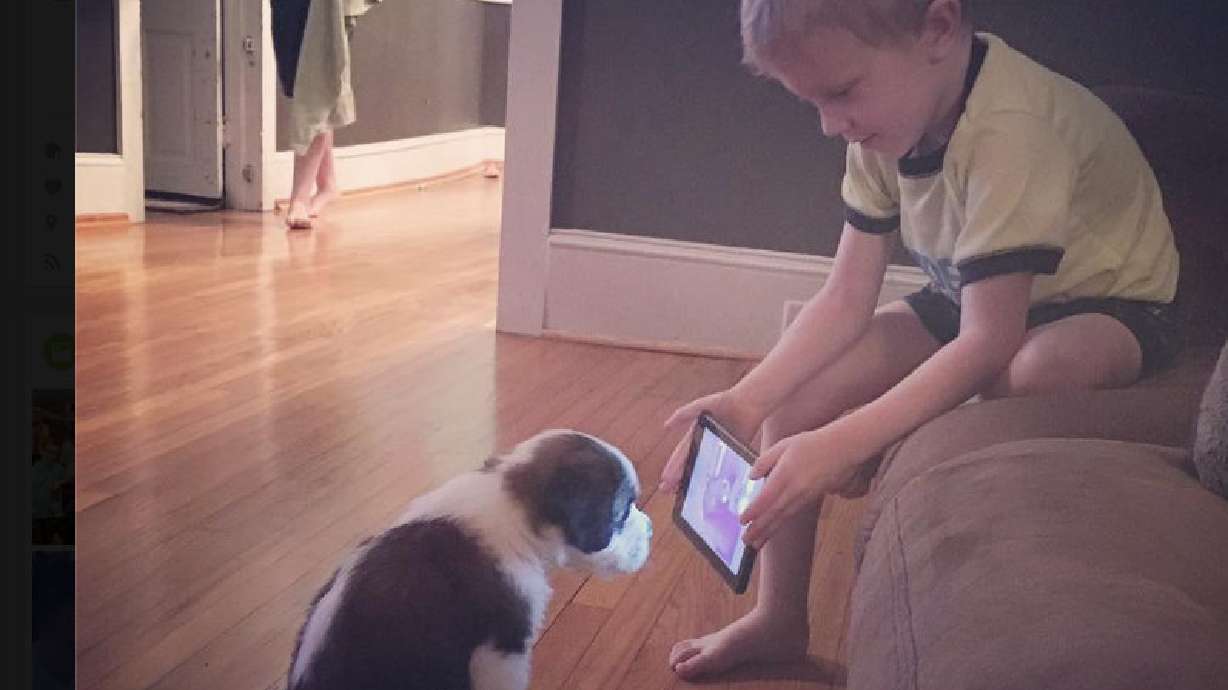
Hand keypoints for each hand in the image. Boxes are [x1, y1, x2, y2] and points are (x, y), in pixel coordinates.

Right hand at [657, 390, 759, 493]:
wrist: (749, 402)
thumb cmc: (724, 402)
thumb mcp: (701, 406)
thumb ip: (683, 414)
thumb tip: (665, 426)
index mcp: (696, 434)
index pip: (681, 454)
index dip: (672, 467)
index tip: (664, 480)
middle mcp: (705, 443)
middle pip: (688, 464)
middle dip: (676, 478)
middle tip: (667, 492)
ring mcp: (718, 449)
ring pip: (703, 469)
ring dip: (692, 481)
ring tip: (682, 494)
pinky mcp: (732, 452)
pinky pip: (723, 468)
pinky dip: (716, 479)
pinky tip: (711, 490)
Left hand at [738, 427, 866, 548]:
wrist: (842, 449)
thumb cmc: (811, 444)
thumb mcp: (783, 445)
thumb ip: (764, 461)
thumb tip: (751, 476)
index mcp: (785, 474)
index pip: (766, 497)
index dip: (754, 511)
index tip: (742, 520)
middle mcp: (795, 489)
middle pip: (774, 513)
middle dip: (759, 529)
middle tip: (745, 541)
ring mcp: (804, 496)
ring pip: (783, 517)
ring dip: (768, 531)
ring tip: (756, 544)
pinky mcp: (810, 499)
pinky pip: (792, 514)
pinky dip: (780, 524)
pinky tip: (772, 530)